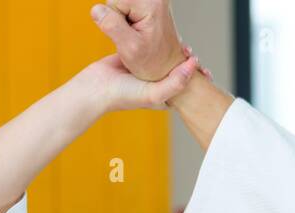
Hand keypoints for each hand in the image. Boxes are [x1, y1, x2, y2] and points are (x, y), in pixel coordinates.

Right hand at [76, 53, 196, 113]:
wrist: (95, 88)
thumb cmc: (124, 95)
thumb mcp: (155, 94)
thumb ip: (176, 83)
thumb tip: (193, 64)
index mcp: (164, 96)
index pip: (185, 86)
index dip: (195, 75)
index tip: (199, 62)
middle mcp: (156, 83)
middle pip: (175, 69)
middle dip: (184, 59)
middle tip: (189, 49)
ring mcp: (144, 69)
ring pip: (163, 56)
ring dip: (171, 48)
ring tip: (180, 42)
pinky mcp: (133, 56)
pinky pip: (148, 46)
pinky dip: (154, 41)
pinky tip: (160, 35)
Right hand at [90, 0, 186, 81]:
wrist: (166, 69)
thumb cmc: (153, 64)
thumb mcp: (130, 49)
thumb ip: (112, 26)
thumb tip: (96, 9)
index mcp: (151, 4)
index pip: (113, 1)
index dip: (114, 21)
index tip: (129, 35)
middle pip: (116, 1)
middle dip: (118, 20)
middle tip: (132, 37)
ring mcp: (150, 2)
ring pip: (118, 5)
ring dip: (121, 22)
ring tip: (136, 36)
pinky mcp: (146, 7)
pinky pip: (123, 9)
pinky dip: (126, 22)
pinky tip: (136, 32)